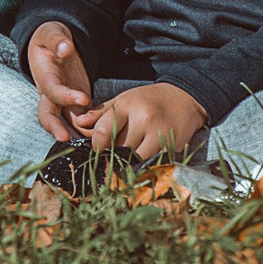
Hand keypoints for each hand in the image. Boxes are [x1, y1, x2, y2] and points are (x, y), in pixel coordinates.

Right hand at [25, 22, 95, 142]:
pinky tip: (100, 140)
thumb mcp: (51, 32)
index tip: (83, 98)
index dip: (65, 97)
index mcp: (44, 77)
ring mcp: (62, 102)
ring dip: (75, 135)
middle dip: (56, 128)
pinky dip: (88, 131)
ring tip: (89, 146)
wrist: (55, 45)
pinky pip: (79, 122)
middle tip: (67, 139)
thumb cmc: (52, 37)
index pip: (52, 91)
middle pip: (48, 115)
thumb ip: (57, 39)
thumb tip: (65, 49)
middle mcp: (51, 94)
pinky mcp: (75, 105)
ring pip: (65, 123)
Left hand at [81, 82, 205, 159]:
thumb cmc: (149, 100)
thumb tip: (79, 123)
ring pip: (133, 159)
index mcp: (127, 105)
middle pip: (118, 148)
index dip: (96, 145)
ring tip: (124, 160)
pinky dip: (143, 165)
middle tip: (109, 157)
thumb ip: (101, 113)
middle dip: (112, 154)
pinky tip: (140, 161)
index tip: (96, 150)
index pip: (103, 130)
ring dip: (127, 162)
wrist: (184, 98)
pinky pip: (150, 163)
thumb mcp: (124, 100)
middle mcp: (143, 118)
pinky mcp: (170, 146)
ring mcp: (158, 133)